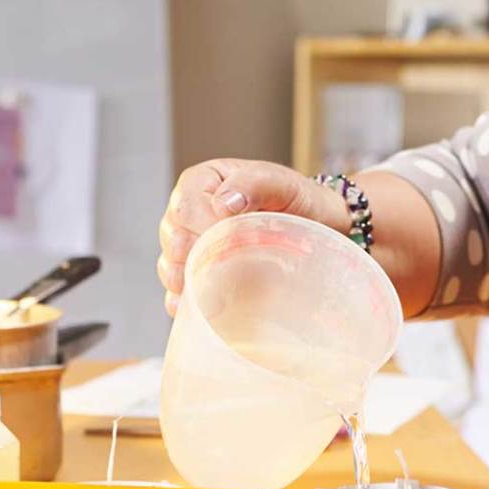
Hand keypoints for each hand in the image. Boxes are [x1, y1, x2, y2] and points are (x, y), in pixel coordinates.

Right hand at [156, 159, 344, 314]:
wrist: (317, 225)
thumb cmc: (298, 200)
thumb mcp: (282, 183)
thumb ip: (253, 184)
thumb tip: (223, 204)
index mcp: (203, 182)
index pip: (185, 207)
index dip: (204, 229)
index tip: (235, 243)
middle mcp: (189, 210)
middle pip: (174, 238)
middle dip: (197, 257)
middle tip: (230, 268)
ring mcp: (189, 241)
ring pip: (171, 263)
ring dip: (189, 280)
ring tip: (215, 289)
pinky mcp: (196, 269)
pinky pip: (178, 287)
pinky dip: (186, 299)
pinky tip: (200, 307)